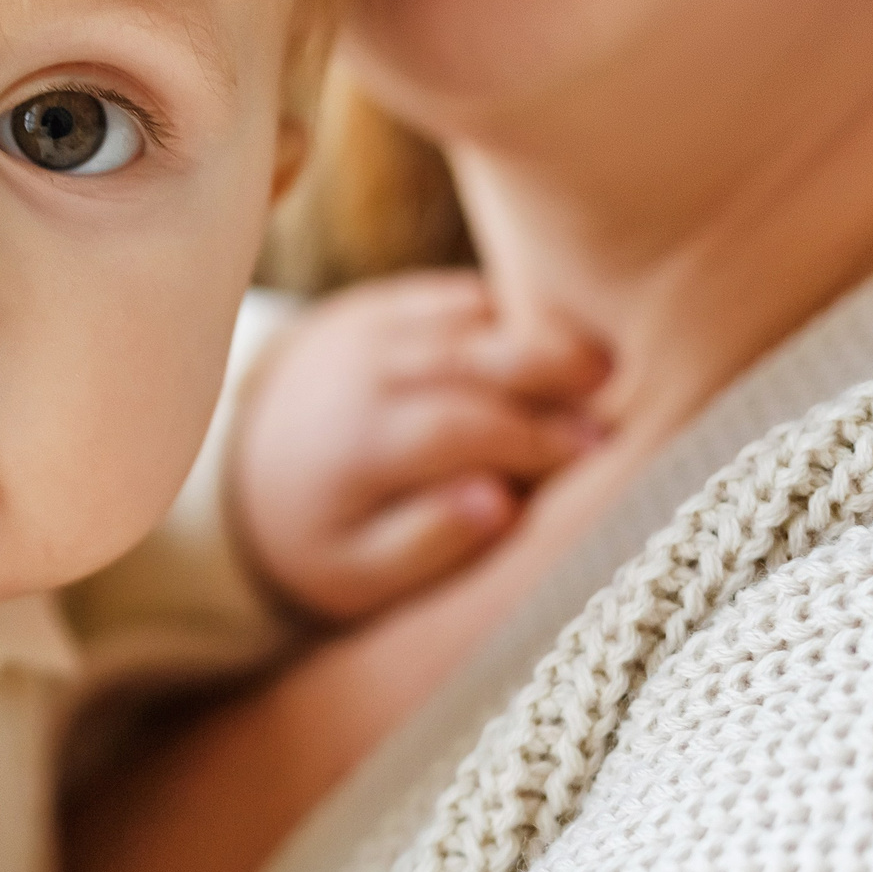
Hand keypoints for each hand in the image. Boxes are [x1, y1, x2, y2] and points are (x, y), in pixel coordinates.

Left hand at [230, 269, 609, 624]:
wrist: (254, 468)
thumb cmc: (327, 534)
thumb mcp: (356, 574)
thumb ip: (425, 546)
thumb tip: (499, 503)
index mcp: (352, 441)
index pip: (457, 428)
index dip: (533, 440)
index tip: (597, 456)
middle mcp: (358, 371)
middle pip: (468, 354)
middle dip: (549, 369)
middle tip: (619, 391)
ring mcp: (369, 327)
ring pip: (468, 315)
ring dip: (539, 333)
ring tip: (605, 362)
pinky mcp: (382, 304)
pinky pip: (456, 297)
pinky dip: (509, 314)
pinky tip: (562, 338)